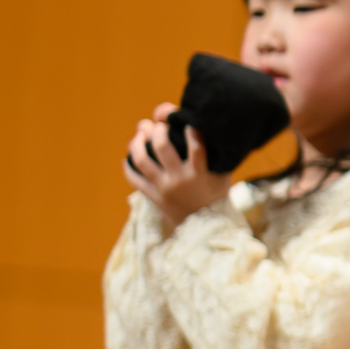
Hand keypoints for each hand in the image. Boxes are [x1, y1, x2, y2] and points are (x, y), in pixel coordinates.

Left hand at [123, 105, 230, 231]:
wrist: (203, 226)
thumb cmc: (214, 194)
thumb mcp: (221, 175)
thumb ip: (215, 154)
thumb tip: (201, 126)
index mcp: (199, 174)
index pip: (196, 148)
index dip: (191, 131)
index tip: (187, 122)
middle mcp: (179, 179)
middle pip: (161, 147)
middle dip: (157, 129)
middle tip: (159, 125)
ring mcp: (163, 187)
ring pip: (141, 159)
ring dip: (137, 142)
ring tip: (140, 134)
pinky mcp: (152, 195)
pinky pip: (133, 177)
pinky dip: (128, 164)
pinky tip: (129, 156)